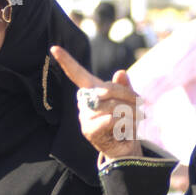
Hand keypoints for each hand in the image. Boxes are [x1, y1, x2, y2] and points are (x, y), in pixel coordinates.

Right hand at [49, 45, 142, 160]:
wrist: (126, 146)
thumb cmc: (126, 121)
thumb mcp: (130, 101)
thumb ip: (125, 87)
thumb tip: (121, 73)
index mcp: (92, 90)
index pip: (77, 73)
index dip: (66, 61)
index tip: (54, 48)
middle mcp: (85, 101)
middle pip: (107, 89)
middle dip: (129, 96)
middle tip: (141, 105)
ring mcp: (84, 115)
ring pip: (111, 106)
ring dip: (130, 112)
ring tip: (136, 118)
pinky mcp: (88, 129)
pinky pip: (108, 119)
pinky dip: (123, 123)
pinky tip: (125, 129)